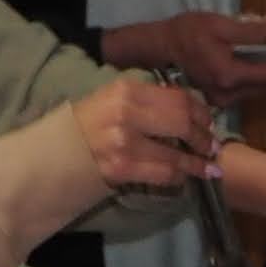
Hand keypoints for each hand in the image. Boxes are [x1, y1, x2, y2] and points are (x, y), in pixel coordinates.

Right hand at [70, 74, 220, 190]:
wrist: (53, 153)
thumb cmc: (86, 124)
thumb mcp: (112, 100)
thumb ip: (145, 100)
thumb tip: (186, 107)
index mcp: (126, 89)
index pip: (178, 97)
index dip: (200, 112)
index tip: (208, 122)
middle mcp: (126, 111)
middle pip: (183, 122)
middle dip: (204, 137)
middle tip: (212, 147)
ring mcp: (124, 141)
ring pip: (176, 153)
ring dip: (196, 163)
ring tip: (208, 167)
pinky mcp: (121, 168)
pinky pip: (163, 174)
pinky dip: (178, 177)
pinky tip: (181, 177)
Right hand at [98, 11, 265, 96]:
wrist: (159, 48)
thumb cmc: (186, 32)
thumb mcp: (219, 24)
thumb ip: (249, 31)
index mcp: (230, 74)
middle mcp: (229, 93)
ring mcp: (222, 99)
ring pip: (258, 90)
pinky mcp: (218, 99)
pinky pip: (247, 91)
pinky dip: (259, 80)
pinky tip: (264, 68)